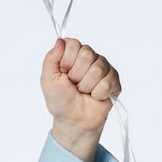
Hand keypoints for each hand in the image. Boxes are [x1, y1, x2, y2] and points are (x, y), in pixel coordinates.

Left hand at [40, 36, 121, 160]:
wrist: (73, 120)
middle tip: (74, 85)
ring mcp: (103, 68)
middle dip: (77, 75)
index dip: (67, 62)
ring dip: (86, 86)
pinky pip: (108, 82)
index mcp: (73, 54)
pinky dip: (97, 94)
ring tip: (84, 92)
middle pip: (87, 54)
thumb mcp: (48, 79)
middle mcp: (90, 57)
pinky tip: (95, 97)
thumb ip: (51, 58)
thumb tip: (60, 40)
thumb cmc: (60, 100)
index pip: (73, 44)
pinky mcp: (114, 80)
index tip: (63, 74)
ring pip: (97, 69)